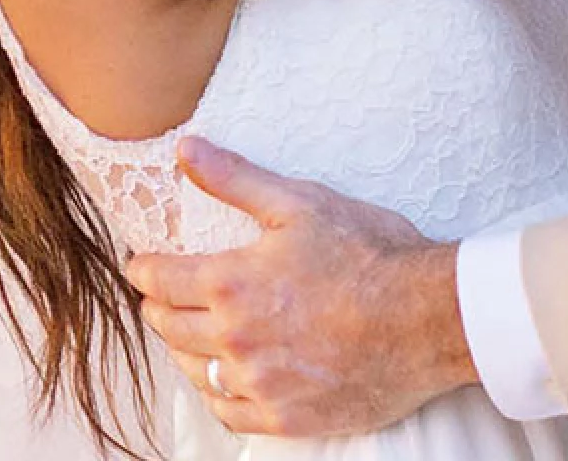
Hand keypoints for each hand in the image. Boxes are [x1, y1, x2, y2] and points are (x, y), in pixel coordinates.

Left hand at [124, 138, 476, 437]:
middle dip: (158, 307)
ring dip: (183, 349)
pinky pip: (228, 412)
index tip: (142, 264)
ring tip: (189, 334)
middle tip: (160, 297)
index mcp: (231, 284)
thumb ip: (236, 179)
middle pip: (169, 327)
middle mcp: (234, 339)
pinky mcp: (285, 416)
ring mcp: (258, 383)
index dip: (144, 269)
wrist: (426, 319)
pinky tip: (224, 379)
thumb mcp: (301, 203)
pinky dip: (217, 393)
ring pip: (193, 371)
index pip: (160, 279)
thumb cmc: (370, 255)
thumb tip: (187, 150)